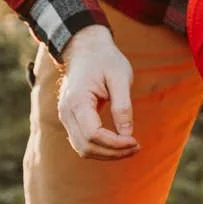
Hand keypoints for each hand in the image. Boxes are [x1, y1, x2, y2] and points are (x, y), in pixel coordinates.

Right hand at [57, 27, 138, 159]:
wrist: (85, 49)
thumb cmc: (105, 60)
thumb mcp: (120, 77)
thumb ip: (123, 106)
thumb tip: (127, 135)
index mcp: (77, 100)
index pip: (93, 134)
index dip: (115, 143)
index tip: (135, 141)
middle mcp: (66, 112)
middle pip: (86, 146)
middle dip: (113, 152)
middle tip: (137, 146)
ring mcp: (66, 117)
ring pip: (83, 149)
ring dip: (107, 154)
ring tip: (130, 147)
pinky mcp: (71, 120)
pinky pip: (82, 143)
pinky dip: (100, 148)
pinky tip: (119, 144)